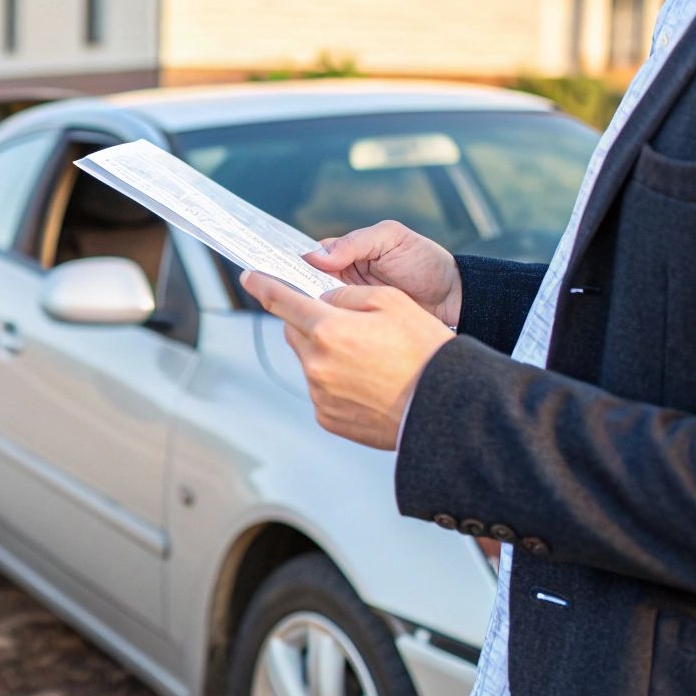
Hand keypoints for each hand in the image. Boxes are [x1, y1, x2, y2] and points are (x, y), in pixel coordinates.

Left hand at [240, 274, 454, 449]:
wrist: (446, 408)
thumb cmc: (425, 352)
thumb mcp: (391, 301)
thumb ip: (346, 296)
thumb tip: (322, 301)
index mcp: (328, 330)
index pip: (282, 301)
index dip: (263, 286)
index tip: (250, 278)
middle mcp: (316, 363)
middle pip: (296, 332)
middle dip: (312, 324)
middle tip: (348, 326)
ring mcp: (320, 394)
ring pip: (310, 361)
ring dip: (328, 354)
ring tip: (370, 361)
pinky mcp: (327, 417)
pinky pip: (321, 389)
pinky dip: (336, 382)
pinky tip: (368, 383)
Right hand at [303, 221, 462, 327]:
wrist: (451, 297)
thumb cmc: (425, 262)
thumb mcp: (391, 238)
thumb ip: (354, 242)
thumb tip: (316, 256)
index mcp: (347, 249)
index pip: (311, 254)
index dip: (295, 260)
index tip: (280, 267)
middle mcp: (343, 274)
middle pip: (307, 280)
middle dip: (297, 285)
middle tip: (289, 290)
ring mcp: (349, 299)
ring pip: (317, 301)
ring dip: (311, 304)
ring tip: (303, 307)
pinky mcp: (358, 320)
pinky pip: (335, 319)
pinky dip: (328, 319)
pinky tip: (322, 321)